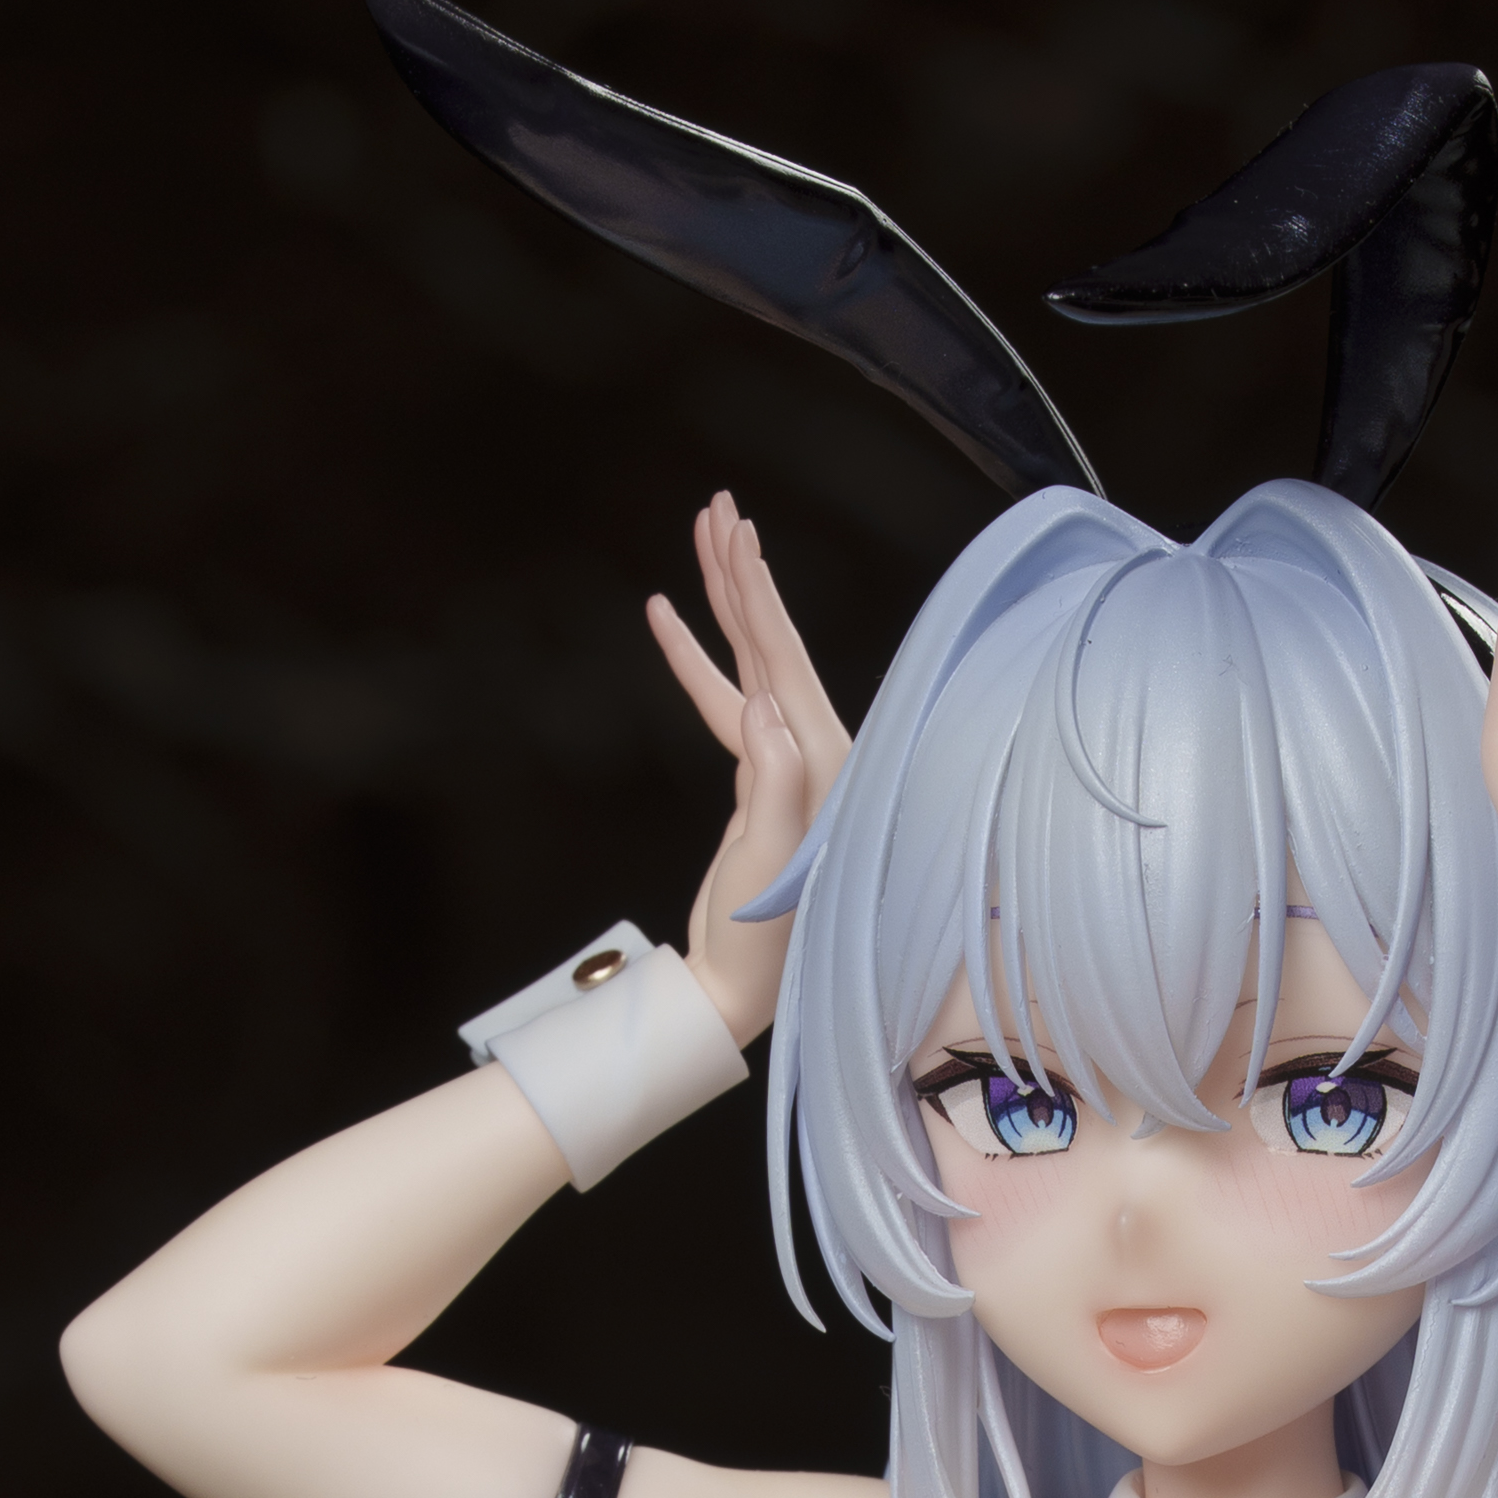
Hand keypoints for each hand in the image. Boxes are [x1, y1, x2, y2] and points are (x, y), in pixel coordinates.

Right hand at [647, 490, 852, 1046]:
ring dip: (722, 603)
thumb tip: (763, 705)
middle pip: (775, 643)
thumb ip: (774, 783)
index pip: (786, 660)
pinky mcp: (757, 781)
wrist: (741, 991)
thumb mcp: (772, 860)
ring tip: (700, 540)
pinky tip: (672, 623)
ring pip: (750, 662)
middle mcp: (816, 754)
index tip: (733, 533)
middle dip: (742, 574)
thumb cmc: (764, 939)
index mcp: (825, 764)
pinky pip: (725, 703)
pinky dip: (699, 662)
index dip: (757, 594)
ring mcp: (787, 765)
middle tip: (717, 506)